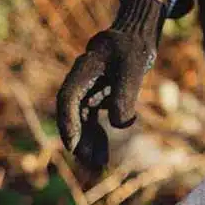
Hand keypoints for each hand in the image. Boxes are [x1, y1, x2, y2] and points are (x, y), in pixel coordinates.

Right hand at [57, 0, 165, 169]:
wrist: (136, 36)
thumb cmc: (133, 48)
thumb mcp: (133, 68)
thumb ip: (125, 95)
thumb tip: (118, 124)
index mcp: (84, 69)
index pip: (68, 98)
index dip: (68, 122)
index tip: (72, 146)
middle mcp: (81, 81)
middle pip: (73, 114)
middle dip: (79, 141)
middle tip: (88, 165)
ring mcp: (87, 90)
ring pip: (83, 121)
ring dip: (89, 144)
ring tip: (97, 168)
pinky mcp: (97, 97)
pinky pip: (93, 121)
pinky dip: (99, 138)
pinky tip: (103, 158)